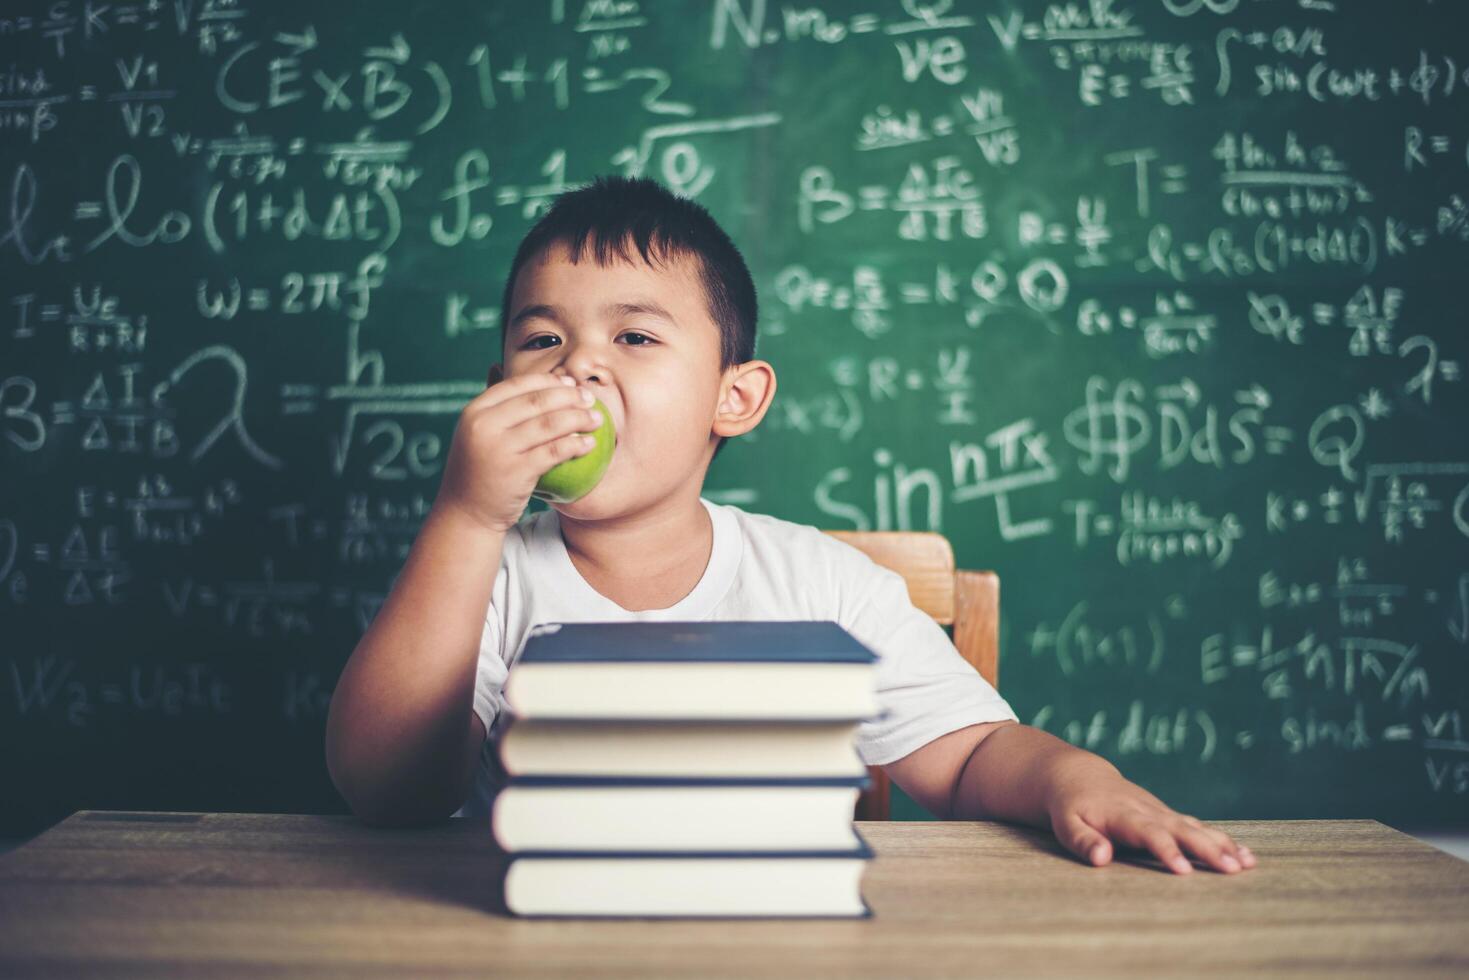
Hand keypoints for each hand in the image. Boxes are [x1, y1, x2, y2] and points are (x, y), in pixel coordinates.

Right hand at [434, 369, 603, 533]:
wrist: (466, 513)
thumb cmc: (477, 471)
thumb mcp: (476, 433)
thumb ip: (491, 406)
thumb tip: (497, 366)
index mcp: (475, 411)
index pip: (518, 385)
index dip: (549, 382)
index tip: (570, 383)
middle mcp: (484, 425)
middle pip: (538, 401)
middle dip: (570, 396)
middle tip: (590, 399)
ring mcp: (499, 448)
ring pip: (550, 424)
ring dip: (579, 418)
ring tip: (596, 420)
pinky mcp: (516, 471)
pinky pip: (554, 451)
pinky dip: (576, 445)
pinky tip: (589, 444)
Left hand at [1046, 766, 1257, 874]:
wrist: (1080, 777)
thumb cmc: (1071, 807)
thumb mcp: (1066, 824)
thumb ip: (1083, 841)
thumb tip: (1101, 858)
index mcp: (1123, 815)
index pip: (1148, 833)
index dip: (1166, 850)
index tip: (1184, 870)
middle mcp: (1148, 811)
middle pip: (1182, 830)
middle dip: (1207, 849)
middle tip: (1231, 870)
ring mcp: (1161, 812)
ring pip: (1196, 827)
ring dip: (1222, 845)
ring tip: (1247, 864)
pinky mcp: (1169, 815)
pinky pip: (1199, 827)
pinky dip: (1222, 840)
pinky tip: (1244, 856)